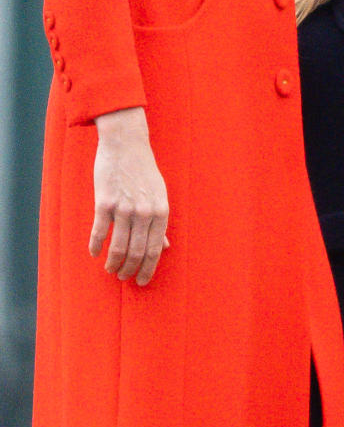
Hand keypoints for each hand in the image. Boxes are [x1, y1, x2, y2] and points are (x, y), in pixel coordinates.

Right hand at [91, 107, 169, 285]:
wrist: (126, 145)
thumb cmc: (144, 171)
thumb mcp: (160, 195)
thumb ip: (160, 222)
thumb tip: (165, 247)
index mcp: (161, 211)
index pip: (155, 249)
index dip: (148, 268)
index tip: (142, 281)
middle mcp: (145, 212)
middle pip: (137, 252)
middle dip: (130, 270)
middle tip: (123, 277)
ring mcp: (124, 208)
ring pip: (118, 247)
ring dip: (113, 263)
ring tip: (110, 269)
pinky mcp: (104, 204)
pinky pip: (99, 233)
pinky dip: (96, 247)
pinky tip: (94, 254)